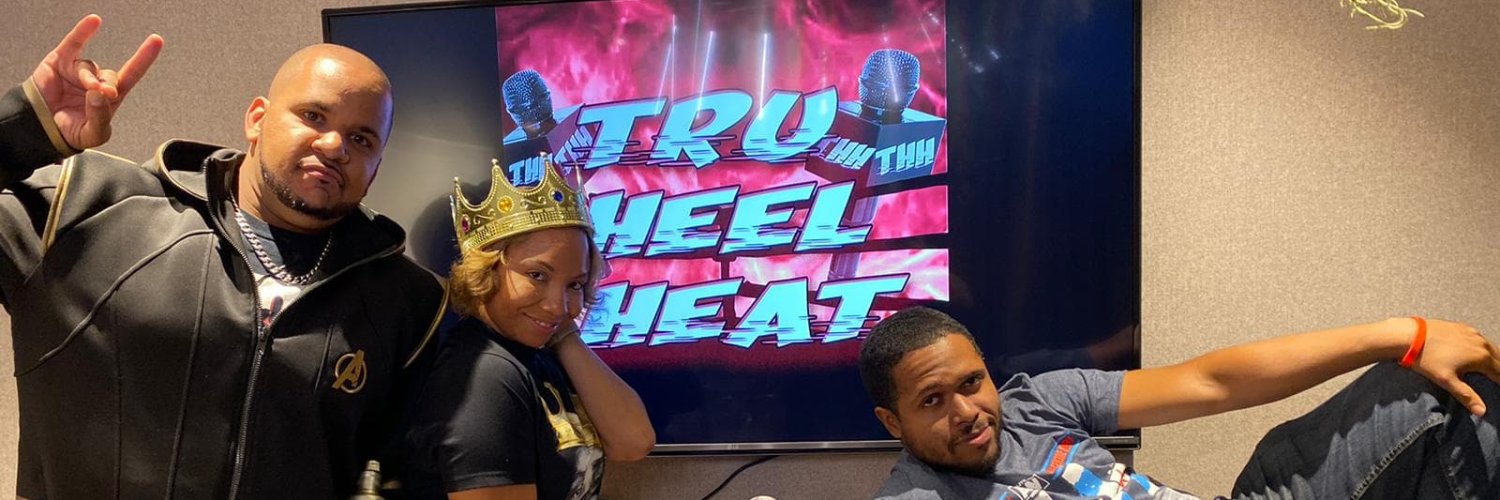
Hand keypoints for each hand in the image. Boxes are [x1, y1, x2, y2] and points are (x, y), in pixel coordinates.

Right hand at [29, 15, 162, 150]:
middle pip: (110, 76)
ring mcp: (78, 70)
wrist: (40, 129)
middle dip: (107, 85)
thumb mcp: (93, 133)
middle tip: (102, 94)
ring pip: (89, 67)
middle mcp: (96, 81)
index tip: (156, 41)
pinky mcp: (60, 62)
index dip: (144, 58)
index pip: (132, 73)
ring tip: (86, 89)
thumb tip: (99, 95)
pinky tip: (94, 21)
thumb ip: (100, 117)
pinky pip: (73, 44)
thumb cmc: (71, 132)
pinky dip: (83, 31)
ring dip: (89, 78)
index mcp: (110, 97)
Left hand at [1406, 318, 1499, 415]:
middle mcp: (1482, 343)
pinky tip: (1479, 353)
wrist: (1409, 336)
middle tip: (1496, 380)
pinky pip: (1480, 339)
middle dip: (1499, 370)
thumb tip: (1482, 412)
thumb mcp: (1447, 381)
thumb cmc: (1427, 359)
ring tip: (1492, 370)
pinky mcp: (1463, 327)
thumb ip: (1466, 396)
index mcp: (1481, 357)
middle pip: (1499, 359)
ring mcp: (1472, 333)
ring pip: (1491, 348)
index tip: (1498, 388)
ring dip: (1494, 359)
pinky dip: (1484, 348)